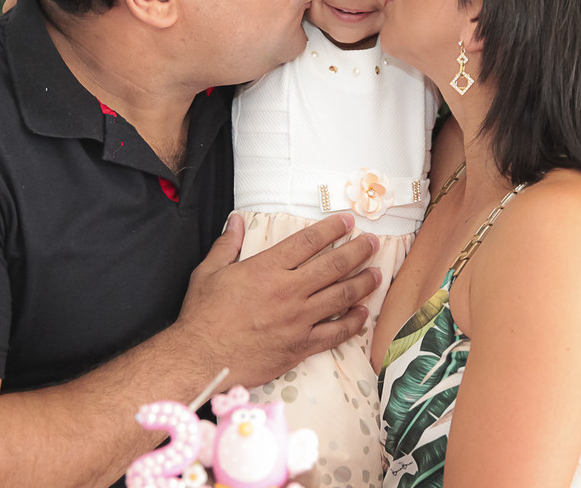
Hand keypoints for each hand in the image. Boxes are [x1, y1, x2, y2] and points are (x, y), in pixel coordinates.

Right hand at [176, 212, 380, 387]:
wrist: (203, 359)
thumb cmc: (203, 315)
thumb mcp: (208, 272)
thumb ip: (227, 245)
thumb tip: (236, 221)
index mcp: (267, 269)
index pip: (308, 241)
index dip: (332, 228)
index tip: (348, 221)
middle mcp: (289, 291)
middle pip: (334, 266)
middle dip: (358, 251)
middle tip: (374, 242)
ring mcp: (298, 320)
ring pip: (341, 296)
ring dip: (363, 283)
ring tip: (377, 273)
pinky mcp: (301, 346)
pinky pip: (335, 333)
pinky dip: (353, 322)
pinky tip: (363, 313)